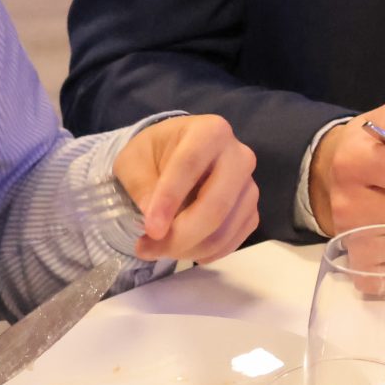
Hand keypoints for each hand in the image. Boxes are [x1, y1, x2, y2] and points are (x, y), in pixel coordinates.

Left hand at [115, 114, 259, 263]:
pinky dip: (204, 253)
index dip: (169, 200)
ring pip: (223, 230)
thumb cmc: (155, 154)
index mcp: (210, 131)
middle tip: (146, 248)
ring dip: (187, 249)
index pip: (190, 165)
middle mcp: (239, 155)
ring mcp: (249, 185)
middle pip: (216, 205)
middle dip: (180, 236)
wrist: (177, 157)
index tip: (150, 229)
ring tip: (158, 248)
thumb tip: (149, 213)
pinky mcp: (251, 210)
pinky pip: (232, 241)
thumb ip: (139, 183)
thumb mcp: (133, 159)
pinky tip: (182, 247)